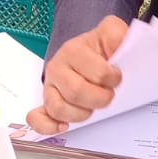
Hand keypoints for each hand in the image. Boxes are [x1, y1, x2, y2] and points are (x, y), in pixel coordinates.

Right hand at [28, 15, 127, 133]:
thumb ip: (116, 33)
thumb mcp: (111, 33)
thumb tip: (119, 42)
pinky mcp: (46, 102)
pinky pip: (38, 118)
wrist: (87, 53)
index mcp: (73, 50)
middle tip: (107, 94)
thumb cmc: (98, 48)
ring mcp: (50, 86)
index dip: (112, 79)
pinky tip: (63, 125)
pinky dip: (48, 125)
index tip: (116, 77)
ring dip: (81, 113)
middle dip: (99, 98)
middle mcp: (57, 68)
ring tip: (91, 106)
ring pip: (58, 108)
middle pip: (76, 92)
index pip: (97, 73)